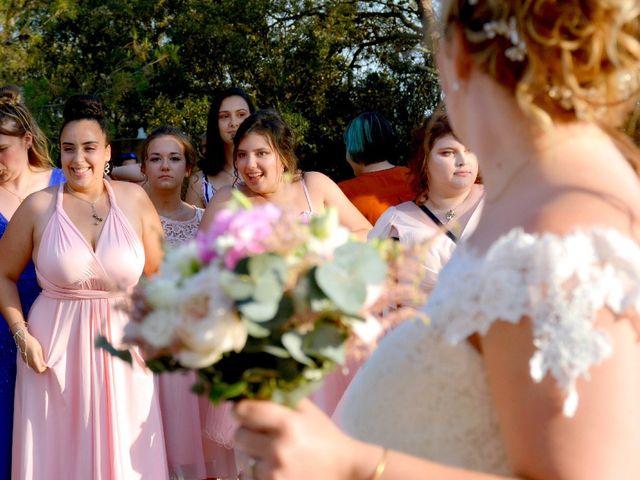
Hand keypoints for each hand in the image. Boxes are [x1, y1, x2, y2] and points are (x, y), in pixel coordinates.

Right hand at [14, 328, 47, 372]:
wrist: (23, 339)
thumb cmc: (32, 343)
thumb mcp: (39, 350)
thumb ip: (41, 358)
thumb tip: (44, 365)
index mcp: (33, 360)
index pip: (39, 370)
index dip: (44, 369)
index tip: (47, 365)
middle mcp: (28, 362)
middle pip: (36, 370)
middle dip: (41, 368)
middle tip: (45, 363)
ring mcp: (25, 361)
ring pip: (33, 368)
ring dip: (37, 366)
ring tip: (42, 360)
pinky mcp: (24, 359)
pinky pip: (30, 365)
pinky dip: (34, 364)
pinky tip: (37, 359)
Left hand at [234, 398, 373, 479]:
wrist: (344, 470)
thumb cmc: (325, 438)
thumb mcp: (308, 411)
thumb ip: (282, 398)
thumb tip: (254, 388)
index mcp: (288, 424)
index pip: (245, 411)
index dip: (240, 408)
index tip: (242, 409)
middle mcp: (278, 449)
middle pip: (238, 435)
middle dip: (247, 432)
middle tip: (261, 432)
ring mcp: (274, 473)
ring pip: (243, 458)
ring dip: (253, 454)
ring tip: (273, 453)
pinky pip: (251, 476)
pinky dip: (260, 471)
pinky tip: (276, 467)